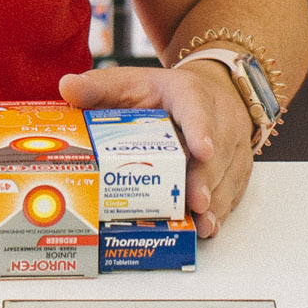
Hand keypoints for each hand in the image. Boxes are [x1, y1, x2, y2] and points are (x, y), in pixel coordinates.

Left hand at [59, 61, 254, 239]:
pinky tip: (211, 225)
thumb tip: (67, 87)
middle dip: (206, 179)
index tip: (201, 150)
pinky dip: (223, 208)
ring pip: (229, 173)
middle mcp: (219, 117)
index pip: (197, 108)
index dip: (200, 129)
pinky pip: (236, 188)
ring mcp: (233, 143)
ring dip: (216, 200)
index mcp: (189, 93)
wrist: (210, 91)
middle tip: (195, 203)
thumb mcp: (130, 82)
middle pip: (217, 150)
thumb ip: (99, 86)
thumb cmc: (163, 93)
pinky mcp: (240, 165)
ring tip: (204, 223)